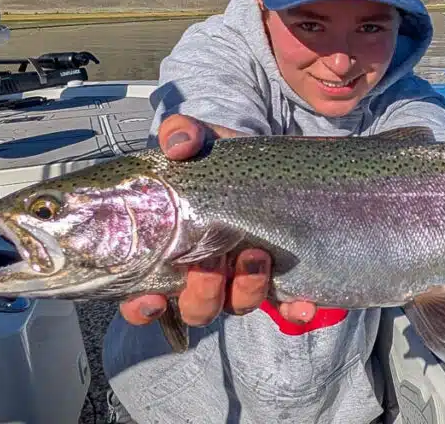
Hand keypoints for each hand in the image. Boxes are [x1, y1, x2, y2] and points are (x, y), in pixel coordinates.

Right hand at [119, 114, 317, 326]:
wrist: (269, 162)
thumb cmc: (221, 160)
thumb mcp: (203, 141)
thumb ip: (183, 134)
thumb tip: (178, 146)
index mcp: (174, 252)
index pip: (144, 298)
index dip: (142, 307)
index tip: (152, 299)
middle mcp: (206, 275)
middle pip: (196, 308)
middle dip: (203, 293)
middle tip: (213, 261)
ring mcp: (243, 280)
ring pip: (236, 306)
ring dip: (245, 291)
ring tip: (257, 256)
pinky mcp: (281, 280)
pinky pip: (286, 309)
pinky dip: (293, 311)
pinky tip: (303, 305)